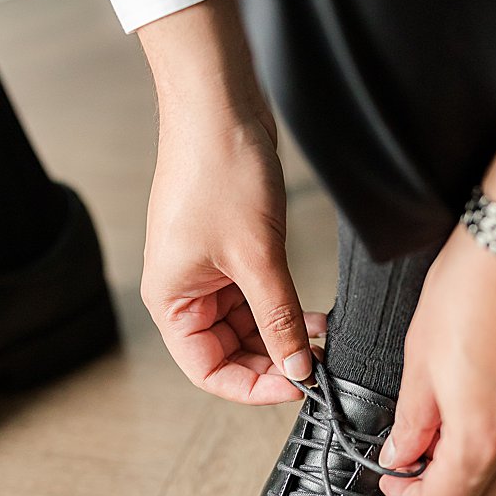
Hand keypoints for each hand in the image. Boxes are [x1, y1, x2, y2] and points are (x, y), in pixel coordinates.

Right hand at [135, 0, 319, 403]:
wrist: (221, 108)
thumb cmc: (220, 173)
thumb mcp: (257, 259)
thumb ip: (279, 319)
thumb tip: (298, 368)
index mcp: (171, 300)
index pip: (208, 370)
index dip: (252, 387)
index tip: (297, 386)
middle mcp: (184, 292)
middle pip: (229, 353)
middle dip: (274, 362)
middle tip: (318, 365)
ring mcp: (208, 273)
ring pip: (249, 329)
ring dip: (285, 337)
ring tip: (324, 340)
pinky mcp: (233, 254)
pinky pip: (259, 300)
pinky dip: (287, 311)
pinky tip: (317, 317)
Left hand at [377, 231, 495, 495]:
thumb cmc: (478, 289)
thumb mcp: (421, 358)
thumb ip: (413, 418)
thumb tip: (404, 452)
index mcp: (481, 440)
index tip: (393, 477)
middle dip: (447, 493)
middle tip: (418, 458)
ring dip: (478, 468)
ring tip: (447, 428)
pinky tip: (480, 402)